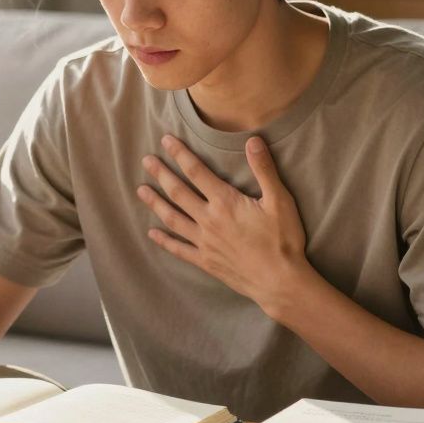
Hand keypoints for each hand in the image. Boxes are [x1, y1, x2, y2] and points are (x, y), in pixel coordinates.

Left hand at [136, 134, 312, 311]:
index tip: (166, 140)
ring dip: (156, 203)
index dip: (180, 154)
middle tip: (146, 161)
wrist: (280, 282)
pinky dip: (164, 241)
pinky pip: (179, 249)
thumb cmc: (283, 240)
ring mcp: (204, 242)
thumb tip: (253, 140)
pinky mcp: (205, 261)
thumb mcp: (280, 200)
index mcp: (225, 202)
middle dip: (161, 174)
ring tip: (140, 190)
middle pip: (178, 192)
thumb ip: (264, 169)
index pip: (196, 171)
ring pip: (172, 218)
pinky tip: (152, 233)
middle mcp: (208, 220)